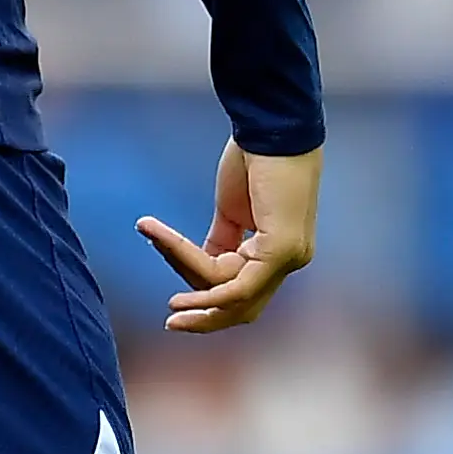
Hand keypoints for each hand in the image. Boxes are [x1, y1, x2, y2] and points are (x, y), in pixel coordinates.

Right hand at [138, 138, 318, 332]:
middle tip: (171, 324)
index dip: (199, 286)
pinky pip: (241, 287)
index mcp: (276, 250)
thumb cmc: (252, 158)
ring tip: (170, 307)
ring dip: (197, 300)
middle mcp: (289, 261)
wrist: (269, 129)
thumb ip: (221, 239)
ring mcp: (289, 258)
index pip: (235, 285)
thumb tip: (204, 263)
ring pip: (234, 296)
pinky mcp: (281, 250)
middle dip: (207, 319)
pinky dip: (210, 298)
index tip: (163, 266)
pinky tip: (183, 302)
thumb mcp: (231, 207)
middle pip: (242, 305)